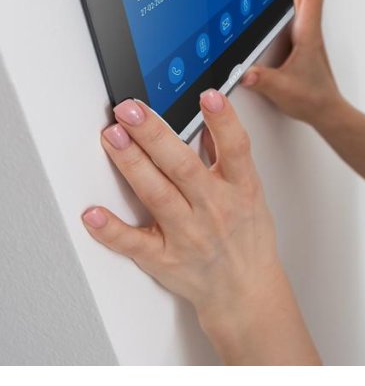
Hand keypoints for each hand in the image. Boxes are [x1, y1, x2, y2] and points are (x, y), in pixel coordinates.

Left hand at [82, 91, 286, 331]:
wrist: (245, 290)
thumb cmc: (247, 240)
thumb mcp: (250, 193)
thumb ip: (228, 158)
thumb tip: (211, 121)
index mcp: (240, 190)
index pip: (236, 149)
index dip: (225, 121)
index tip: (209, 96)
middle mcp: (214, 210)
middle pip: (183, 166)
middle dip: (155, 134)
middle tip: (131, 110)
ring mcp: (188, 235)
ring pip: (156, 196)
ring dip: (132, 165)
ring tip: (113, 137)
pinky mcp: (165, 259)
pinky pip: (134, 244)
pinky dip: (112, 231)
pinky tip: (93, 214)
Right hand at [241, 0, 342, 127]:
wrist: (327, 111)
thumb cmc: (312, 100)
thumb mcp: (283, 90)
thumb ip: (264, 81)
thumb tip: (245, 72)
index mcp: (307, 36)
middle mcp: (310, 32)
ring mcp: (309, 36)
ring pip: (305, 0)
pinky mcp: (305, 42)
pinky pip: (301, 11)